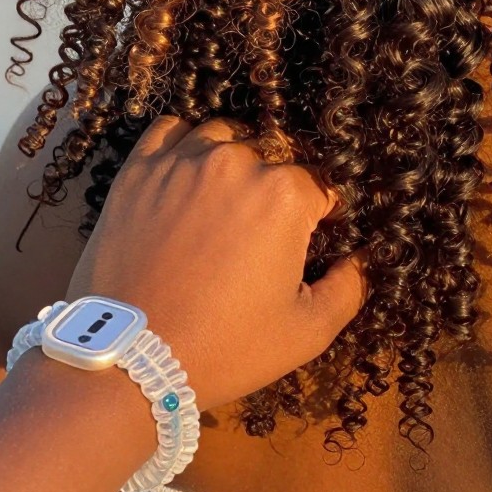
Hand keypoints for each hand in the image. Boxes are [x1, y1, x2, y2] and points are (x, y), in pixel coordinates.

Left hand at [65, 116, 368, 412]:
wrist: (129, 360)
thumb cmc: (224, 348)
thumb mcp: (306, 332)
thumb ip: (350, 287)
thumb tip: (362, 258)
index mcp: (284, 194)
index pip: (320, 186)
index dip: (319, 216)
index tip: (305, 245)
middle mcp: (237, 162)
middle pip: (274, 158)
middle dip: (276, 190)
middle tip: (260, 236)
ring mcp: (183, 160)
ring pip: (226, 136)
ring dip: (234, 161)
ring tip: (224, 202)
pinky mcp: (139, 169)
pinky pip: (171, 130)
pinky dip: (186, 143)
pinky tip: (188, 171)